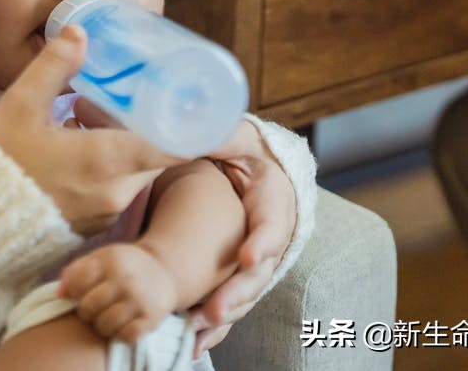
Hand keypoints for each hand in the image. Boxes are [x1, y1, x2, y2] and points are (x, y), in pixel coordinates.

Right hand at [0, 27, 185, 234]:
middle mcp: (116, 193)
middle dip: (147, 126)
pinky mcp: (91, 228)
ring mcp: (105, 215)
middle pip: (157, 156)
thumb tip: (79, 32)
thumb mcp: (21, 105)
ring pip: (136, 174)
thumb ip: (54, 67)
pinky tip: (75, 148)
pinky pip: (115, 193)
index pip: (177, 147)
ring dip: (124, 147)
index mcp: (108, 160)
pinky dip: (108, 169)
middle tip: (124, 98)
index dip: (193, 126)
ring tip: (85, 118)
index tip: (187, 102)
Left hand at [59, 243, 176, 343]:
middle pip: (88, 307)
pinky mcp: (151, 318)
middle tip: (93, 307)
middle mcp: (126, 280)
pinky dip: (119, 334)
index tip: (80, 291)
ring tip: (105, 317)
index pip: (77, 282)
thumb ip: (76, 271)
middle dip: (86, 311)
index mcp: (111, 260)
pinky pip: (125, 336)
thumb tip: (60, 294)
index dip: (73, 290)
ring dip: (100, 325)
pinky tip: (120, 324)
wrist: (163, 269)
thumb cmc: (123, 265)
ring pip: (105, 325)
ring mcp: (140, 300)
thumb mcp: (101, 258)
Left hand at [188, 121, 295, 354]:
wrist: (255, 167)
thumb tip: (196, 124)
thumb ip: (220, 134)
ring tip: (196, 329)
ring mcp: (257, 259)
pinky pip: (231, 303)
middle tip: (213, 309)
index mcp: (272, 197)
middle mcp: (271, 234)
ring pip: (247, 293)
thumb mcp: (235, 136)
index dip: (262, 242)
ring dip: (224, 313)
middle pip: (260, 270)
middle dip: (238, 292)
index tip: (249, 258)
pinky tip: (195, 344)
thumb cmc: (242, 149)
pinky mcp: (239, 274)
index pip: (271, 222)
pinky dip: (216, 326)